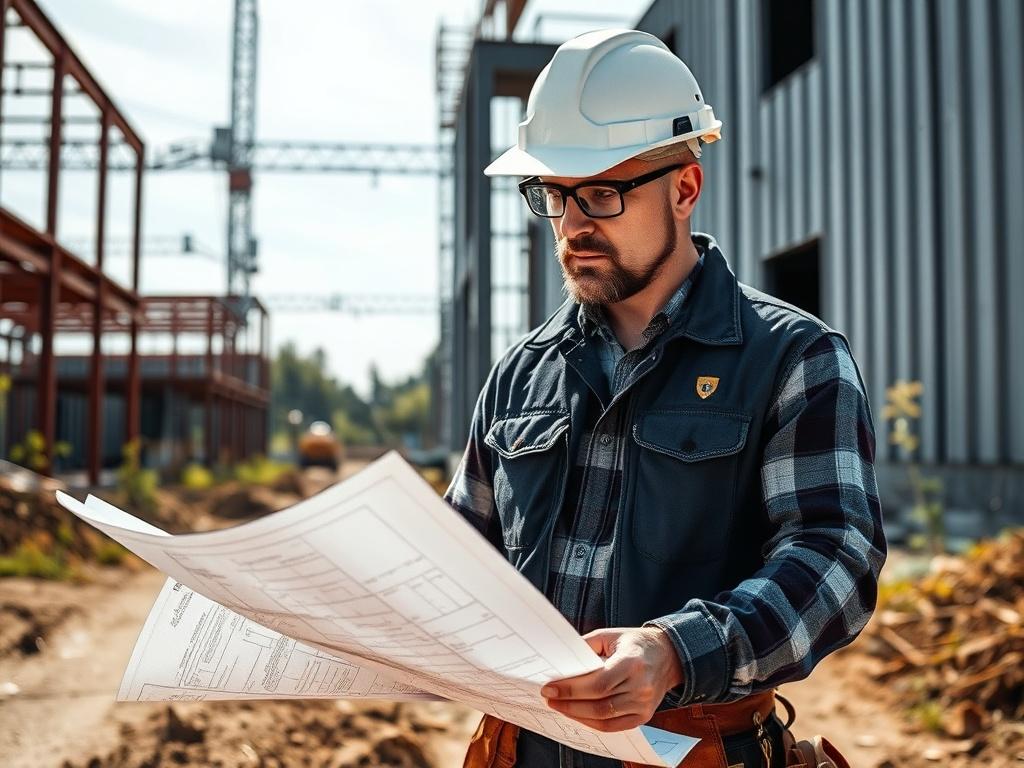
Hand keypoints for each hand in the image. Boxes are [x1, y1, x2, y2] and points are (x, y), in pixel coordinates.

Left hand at [540, 626, 683, 731]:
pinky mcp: (643, 716)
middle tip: (549, 697)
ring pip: (604, 718)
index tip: (550, 688)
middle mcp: (640, 687)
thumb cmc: (636, 643)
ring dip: (577, 714)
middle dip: (569, 702)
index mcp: (632, 662)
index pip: (598, 683)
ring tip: (559, 706)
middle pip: (598, 703)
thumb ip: (586, 646)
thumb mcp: (610, 635)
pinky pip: (613, 726)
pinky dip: (592, 722)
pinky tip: (578, 714)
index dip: (571, 689)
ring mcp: (644, 705)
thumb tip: (561, 661)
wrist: (668, 656)